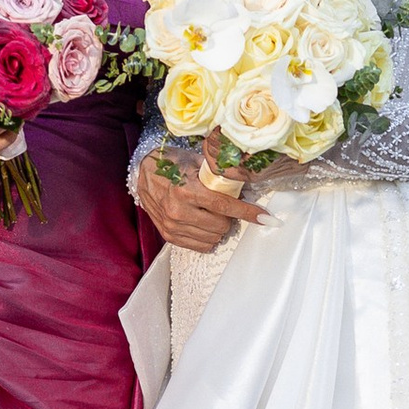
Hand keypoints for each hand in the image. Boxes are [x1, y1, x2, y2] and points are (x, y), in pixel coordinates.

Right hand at [137, 154, 264, 250]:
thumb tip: (244, 182)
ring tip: (212, 214)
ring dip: (219, 228)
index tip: (265, 217)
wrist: (143, 173)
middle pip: (221, 226)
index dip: (247, 212)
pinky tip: (205, 225)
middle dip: (229, 218)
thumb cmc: (171, 164)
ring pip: (212, 238)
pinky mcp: (169, 235)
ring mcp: (172, 225)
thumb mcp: (195, 162)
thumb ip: (217, 174)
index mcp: (186, 190)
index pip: (224, 206)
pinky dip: (208, 237)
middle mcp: (178, 211)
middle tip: (224, 207)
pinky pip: (200, 246)